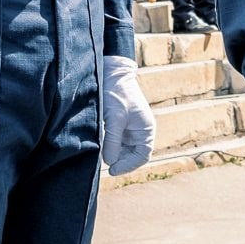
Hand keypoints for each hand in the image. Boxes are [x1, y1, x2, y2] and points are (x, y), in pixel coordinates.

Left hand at [102, 56, 157, 176]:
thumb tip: (110, 162)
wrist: (110, 73)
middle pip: (132, 155)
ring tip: (99, 153)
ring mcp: (130, 128)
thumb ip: (113, 141)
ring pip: (123, 150)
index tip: (112, 170)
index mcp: (146, 129)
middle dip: (119, 160)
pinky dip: (108, 146)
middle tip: (103, 163)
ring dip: (112, 153)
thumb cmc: (116, 93)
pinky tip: (98, 146)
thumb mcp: (114, 118)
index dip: (128, 165)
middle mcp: (140, 131)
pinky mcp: (119, 125)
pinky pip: (115, 142)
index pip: (142, 156)